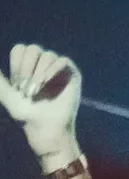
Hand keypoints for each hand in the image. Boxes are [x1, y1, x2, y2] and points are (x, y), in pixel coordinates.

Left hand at [0, 44, 81, 163]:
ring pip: (47, 55)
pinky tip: (45, 83)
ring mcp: (57, 67)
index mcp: (27, 67)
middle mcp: (43, 64)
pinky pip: (62, 61)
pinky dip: (51, 71)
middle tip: (24, 90)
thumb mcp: (9, 98)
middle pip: (33, 49)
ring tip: (35, 92)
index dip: (16, 64)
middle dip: (26, 69)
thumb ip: (0, 83)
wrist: (45, 129)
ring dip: (38, 74)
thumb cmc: (27, 115)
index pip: (20, 50)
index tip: (16, 85)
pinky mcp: (71, 72)